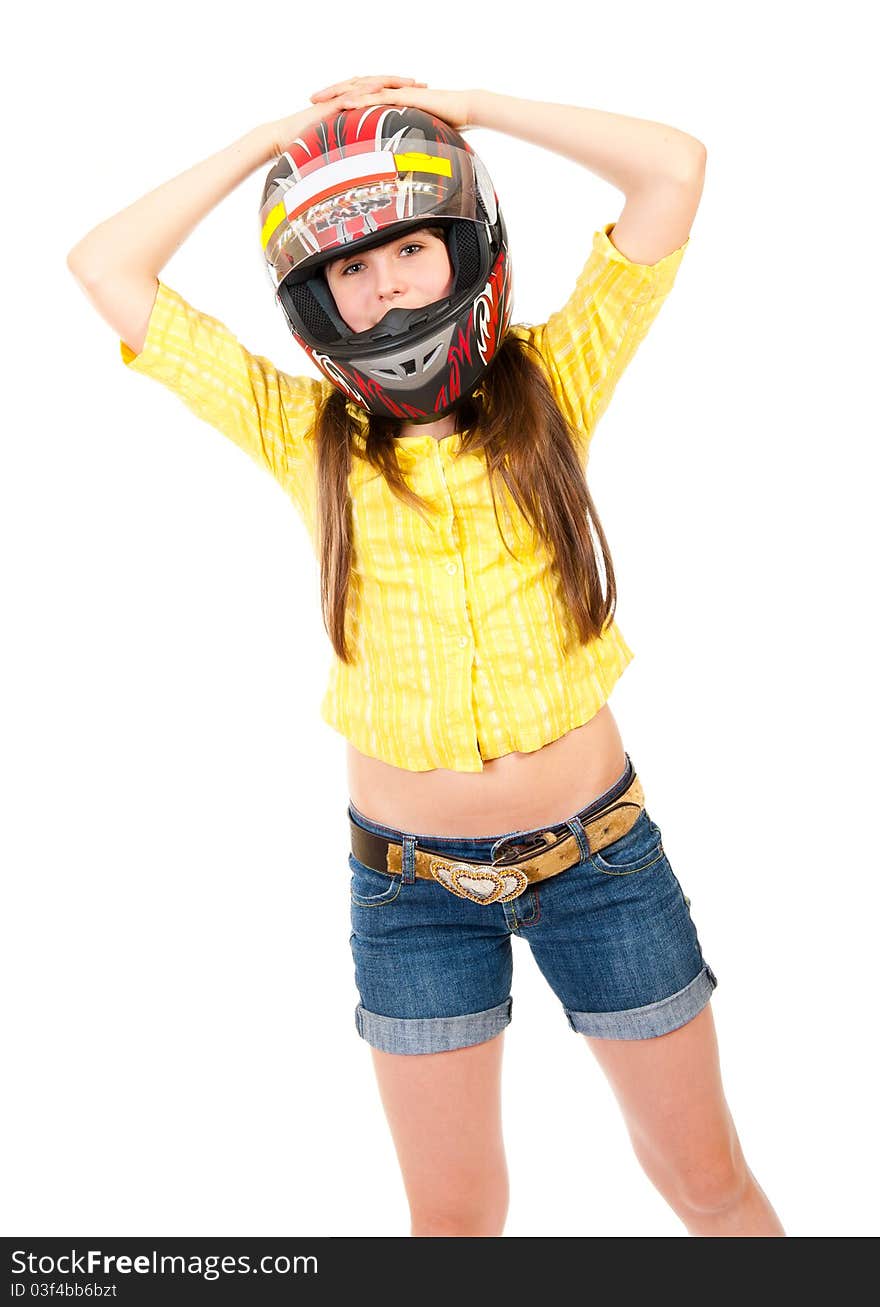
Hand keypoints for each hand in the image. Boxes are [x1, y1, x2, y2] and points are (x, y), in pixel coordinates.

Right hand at [262, 76, 420, 159]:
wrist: (283, 139)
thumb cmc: (308, 147)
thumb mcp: (340, 149)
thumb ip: (357, 150)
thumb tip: (373, 165)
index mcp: (351, 107)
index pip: (380, 96)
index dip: (401, 94)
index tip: (423, 96)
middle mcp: (347, 99)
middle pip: (378, 86)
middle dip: (402, 84)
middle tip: (425, 84)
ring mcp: (338, 99)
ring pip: (367, 85)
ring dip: (389, 82)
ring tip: (410, 83)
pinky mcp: (329, 105)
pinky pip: (349, 95)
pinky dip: (365, 91)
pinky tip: (381, 89)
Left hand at [311, 77, 474, 132]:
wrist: (464, 111)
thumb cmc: (445, 126)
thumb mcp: (418, 138)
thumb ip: (404, 146)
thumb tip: (396, 167)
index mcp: (390, 100)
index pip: (360, 97)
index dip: (339, 101)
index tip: (321, 109)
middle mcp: (390, 92)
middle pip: (354, 88)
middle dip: (331, 93)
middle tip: (311, 99)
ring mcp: (397, 91)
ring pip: (362, 88)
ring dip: (340, 92)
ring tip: (321, 98)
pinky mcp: (405, 96)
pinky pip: (379, 95)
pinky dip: (361, 99)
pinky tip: (346, 103)